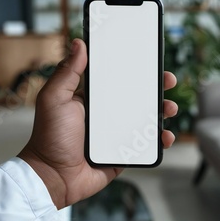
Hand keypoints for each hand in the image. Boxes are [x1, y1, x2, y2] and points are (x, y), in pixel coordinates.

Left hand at [18, 39, 177, 208]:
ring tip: (169, 109)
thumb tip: (79, 44)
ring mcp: (118, 134)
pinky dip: (160, 140)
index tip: (151, 62)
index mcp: (94, 99)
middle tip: (168, 81)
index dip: (137, 70)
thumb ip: (67, 72)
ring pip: (147, 119)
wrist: (53, 176)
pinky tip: (165, 136)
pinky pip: (147, 144)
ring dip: (163, 112)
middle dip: (157, 88)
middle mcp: (108, 114)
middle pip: (139, 97)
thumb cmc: (49, 137)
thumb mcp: (54, 98)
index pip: (120, 79)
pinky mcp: (124, 152)